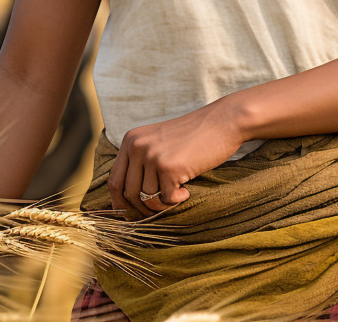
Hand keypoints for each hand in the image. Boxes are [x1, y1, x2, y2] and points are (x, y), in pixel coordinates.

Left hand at [107, 97, 246, 216]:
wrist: (222, 121)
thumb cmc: (193, 136)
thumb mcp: (159, 142)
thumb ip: (140, 162)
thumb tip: (124, 202)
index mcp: (131, 139)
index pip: (114, 180)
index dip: (119, 203)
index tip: (129, 215)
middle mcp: (137, 146)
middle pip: (128, 193)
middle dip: (142, 209)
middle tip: (160, 209)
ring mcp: (152, 156)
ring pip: (147, 198)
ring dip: (162, 204)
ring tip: (178, 191)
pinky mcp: (169, 167)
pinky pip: (166, 199)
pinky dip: (177, 199)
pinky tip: (187, 189)